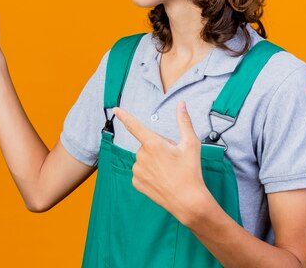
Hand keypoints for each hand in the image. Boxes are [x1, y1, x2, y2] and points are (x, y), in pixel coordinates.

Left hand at [113, 101, 208, 220]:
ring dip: (153, 160)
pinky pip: (140, 171)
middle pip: (148, 144)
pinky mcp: (136, 183)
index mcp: (153, 144)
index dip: (124, 116)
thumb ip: (184, 121)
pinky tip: (161, 179)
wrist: (188, 202)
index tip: (115, 109)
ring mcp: (137, 170)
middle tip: (173, 159)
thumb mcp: (191, 144)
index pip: (135, 126)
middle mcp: (141, 156)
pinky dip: (149, 173)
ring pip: (144, 158)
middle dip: (158, 147)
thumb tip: (181, 104)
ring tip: (169, 171)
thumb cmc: (191, 172)